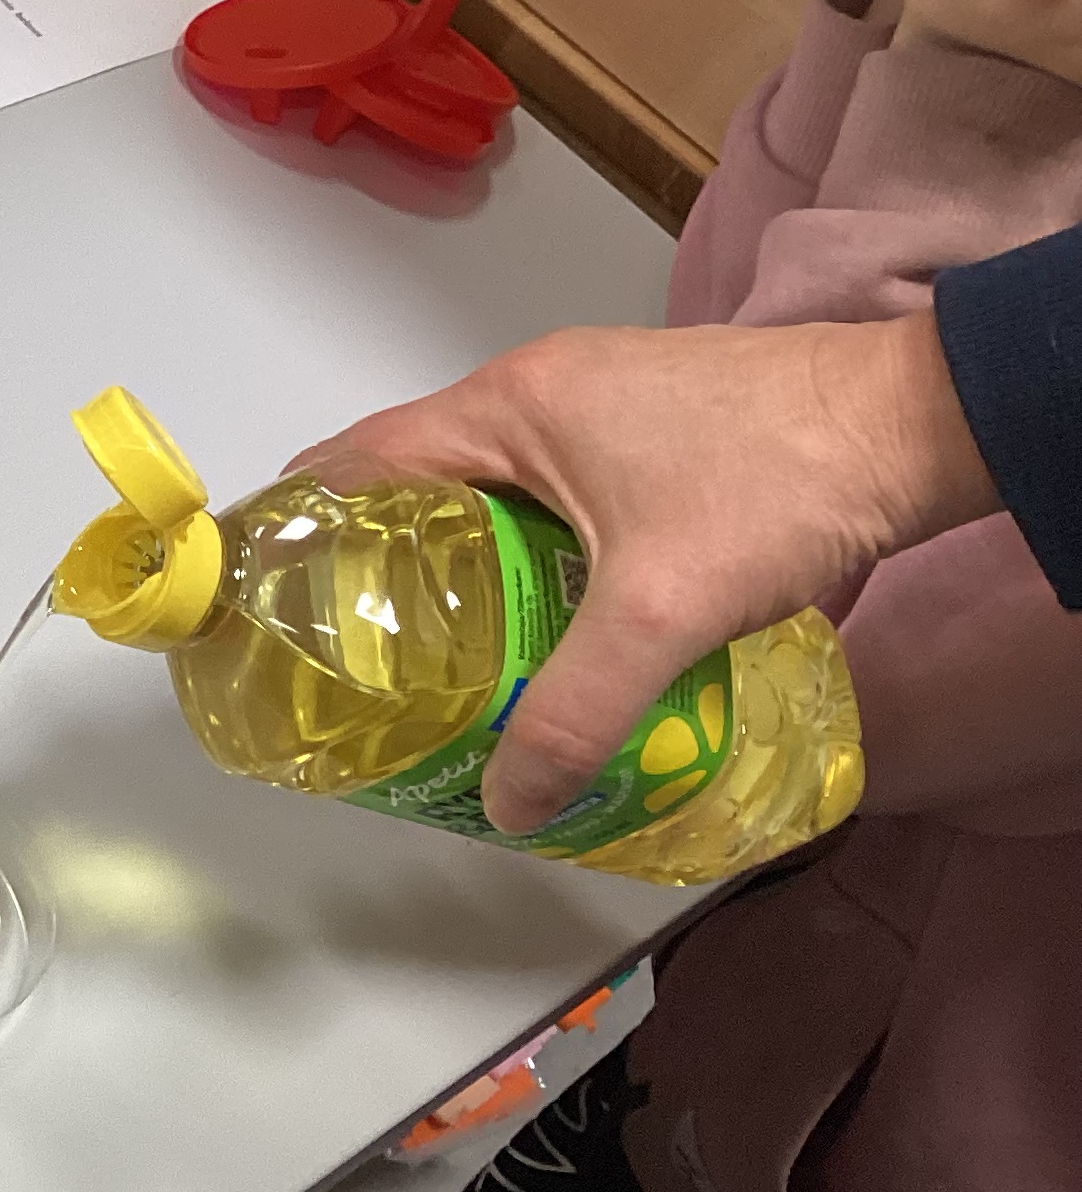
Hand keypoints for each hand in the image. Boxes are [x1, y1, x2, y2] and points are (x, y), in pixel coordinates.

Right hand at [303, 318, 997, 832]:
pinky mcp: (647, 425)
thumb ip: (575, 714)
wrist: (927, 420)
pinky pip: (541, 486)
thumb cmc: (783, 482)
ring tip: (431, 653)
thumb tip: (508, 804)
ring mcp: (597, 401)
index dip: (302, 524)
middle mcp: (538, 387)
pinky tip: (533, 618)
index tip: (264, 594)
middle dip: (373, 558)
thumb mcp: (664, 614)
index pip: (360, 459)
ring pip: (483, 484)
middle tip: (346, 654)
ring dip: (452, 557)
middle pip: (414, 474)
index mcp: (510, 405)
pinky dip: (516, 546)